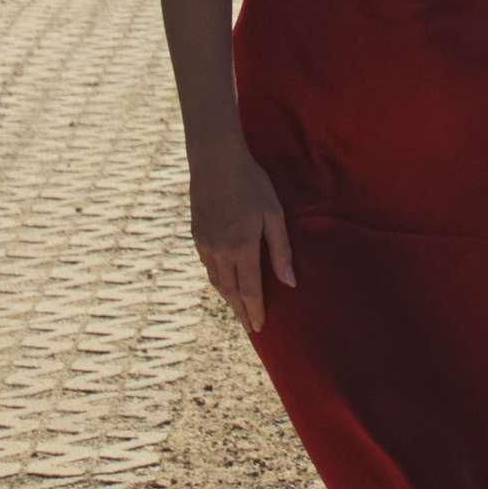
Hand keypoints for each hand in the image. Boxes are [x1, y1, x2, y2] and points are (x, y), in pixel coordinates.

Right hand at [189, 141, 295, 334]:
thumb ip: (281, 249)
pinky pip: (207, 267)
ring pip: (217, 282)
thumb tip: (290, 282)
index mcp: (243, 248)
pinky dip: (217, 281)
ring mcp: (206, 244)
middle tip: (250, 328)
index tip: (260, 327)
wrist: (215, 160)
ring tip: (238, 310)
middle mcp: (221, 252)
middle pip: (231, 292)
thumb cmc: (251, 183)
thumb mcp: (273, 213)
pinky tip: (223, 282)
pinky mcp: (197, 235)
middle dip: (241, 312)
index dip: (255, 311)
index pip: (250, 291)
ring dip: (228, 299)